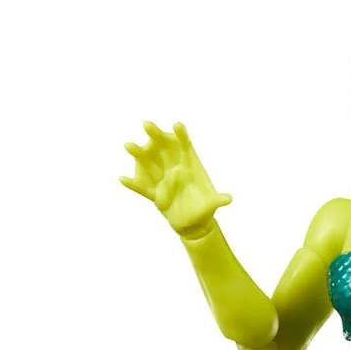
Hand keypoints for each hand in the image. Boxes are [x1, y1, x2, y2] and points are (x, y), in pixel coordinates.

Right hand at [120, 121, 231, 237]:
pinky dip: (133, 185)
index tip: (177, 125)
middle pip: (163, 148)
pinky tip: (122, 180)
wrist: (192, 225)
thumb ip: (216, 201)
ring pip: (148, 164)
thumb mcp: (210, 207)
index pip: (185, 147)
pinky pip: (142, 188)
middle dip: (155, 135)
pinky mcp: (155, 194)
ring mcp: (162, 179)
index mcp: (189, 166)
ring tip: (128, 145)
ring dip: (138, 154)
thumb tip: (228, 199)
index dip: (181, 136)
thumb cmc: (203, 210)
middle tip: (147, 124)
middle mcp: (173, 168)